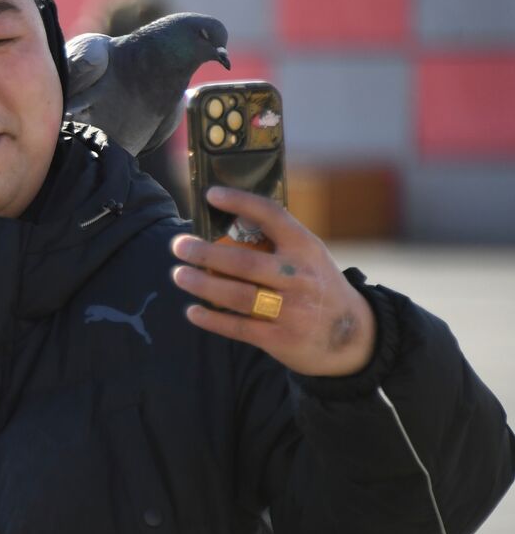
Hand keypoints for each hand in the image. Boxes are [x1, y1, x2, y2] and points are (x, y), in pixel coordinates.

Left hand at [170, 187, 375, 376]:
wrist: (355, 337)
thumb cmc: (317, 287)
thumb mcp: (310, 259)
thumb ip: (276, 246)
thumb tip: (223, 228)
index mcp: (306, 248)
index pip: (272, 216)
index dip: (241, 202)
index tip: (211, 194)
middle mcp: (299, 277)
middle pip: (244, 262)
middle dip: (205, 253)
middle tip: (179, 245)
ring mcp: (292, 310)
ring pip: (237, 295)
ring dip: (202, 285)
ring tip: (179, 274)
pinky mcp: (282, 339)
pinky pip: (239, 328)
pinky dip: (212, 319)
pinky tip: (193, 311)